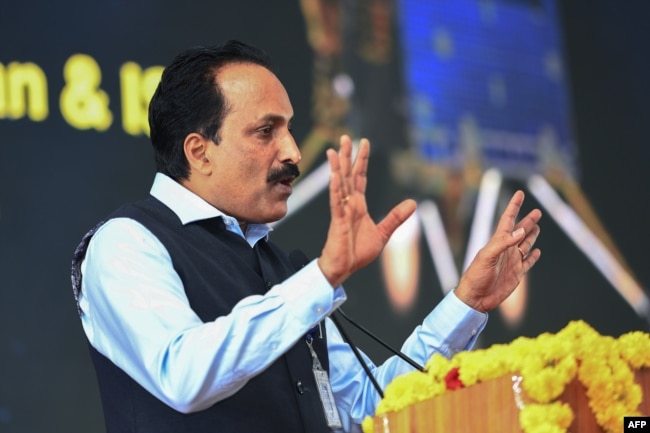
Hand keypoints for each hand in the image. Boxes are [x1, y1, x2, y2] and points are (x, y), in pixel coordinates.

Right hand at [318, 135, 416, 287]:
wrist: (344, 269)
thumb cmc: (357, 253)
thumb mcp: (383, 233)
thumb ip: (396, 217)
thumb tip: (413, 203)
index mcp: (358, 205)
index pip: (359, 177)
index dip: (361, 160)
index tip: (363, 143)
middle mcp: (349, 204)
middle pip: (348, 175)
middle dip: (347, 156)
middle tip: (346, 137)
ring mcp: (342, 211)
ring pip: (339, 184)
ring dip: (337, 167)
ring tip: (335, 149)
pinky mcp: (338, 221)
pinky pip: (336, 202)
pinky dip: (335, 189)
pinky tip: (335, 175)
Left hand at [455, 190, 541, 311]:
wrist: (476, 298)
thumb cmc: (476, 275)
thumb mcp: (487, 256)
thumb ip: (503, 243)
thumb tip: (521, 231)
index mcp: (497, 242)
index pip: (508, 219)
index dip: (514, 206)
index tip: (519, 193)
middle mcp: (506, 249)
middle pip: (520, 231)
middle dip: (528, 221)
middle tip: (538, 212)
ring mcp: (512, 261)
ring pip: (526, 244)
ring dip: (531, 235)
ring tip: (537, 227)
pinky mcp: (517, 274)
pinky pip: (528, 262)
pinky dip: (533, 256)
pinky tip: (536, 251)